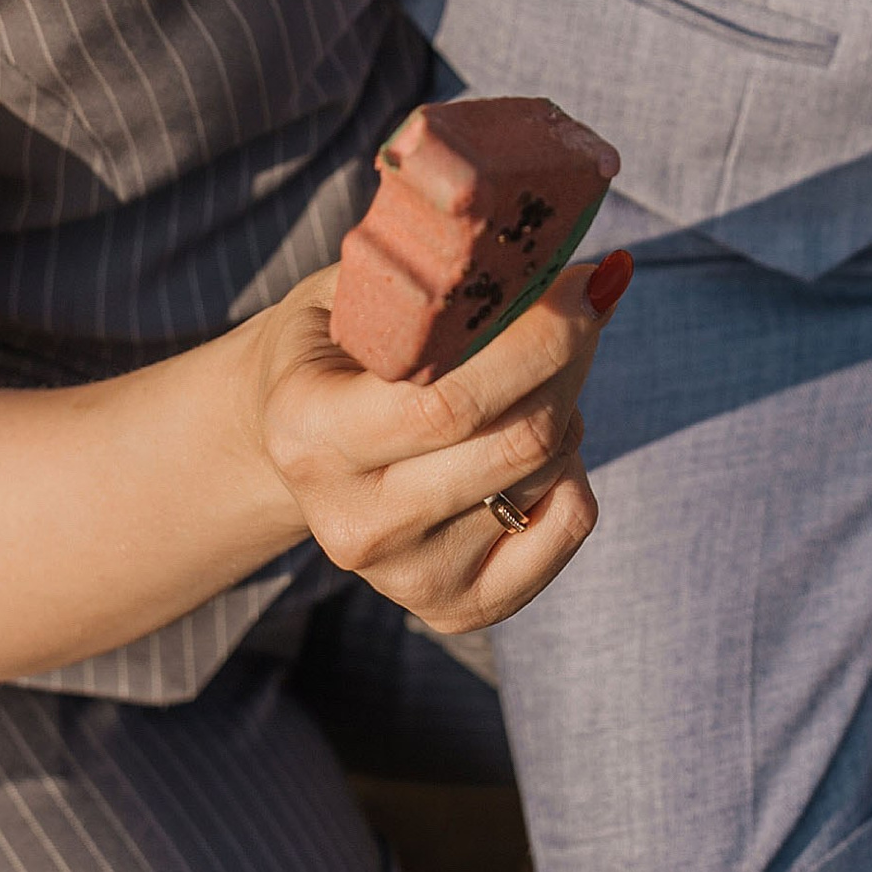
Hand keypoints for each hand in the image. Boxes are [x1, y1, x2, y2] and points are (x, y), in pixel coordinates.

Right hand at [245, 251, 629, 630]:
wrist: (290, 440)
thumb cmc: (336, 344)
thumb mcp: (356, 290)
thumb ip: (440, 278)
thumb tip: (569, 264)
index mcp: (309, 433)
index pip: (449, 401)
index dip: (534, 339)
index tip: (579, 282)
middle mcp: (353, 523)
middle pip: (515, 441)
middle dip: (568, 356)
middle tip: (581, 301)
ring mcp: (405, 577)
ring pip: (546, 473)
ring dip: (565, 401)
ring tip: (530, 371)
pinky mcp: (456, 607)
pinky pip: (566, 527)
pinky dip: (572, 469)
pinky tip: (530, 439)